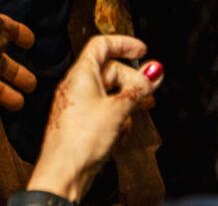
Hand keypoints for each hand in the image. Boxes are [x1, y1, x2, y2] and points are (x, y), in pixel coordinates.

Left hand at [28, 35, 161, 200]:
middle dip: (131, 80)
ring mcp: (77, 106)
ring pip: (108, 93)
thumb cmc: (81, 140)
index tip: (142, 50)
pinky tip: (122, 131)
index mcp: (81, 74)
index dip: (124, 43)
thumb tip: (154, 70)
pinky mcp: (80, 124)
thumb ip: (138, 89)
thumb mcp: (118, 109)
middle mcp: (77, 87)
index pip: (102, 44)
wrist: (63, 174)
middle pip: (109, 71)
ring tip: (140, 110)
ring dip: (127, 101)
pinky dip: (117, 117)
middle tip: (148, 90)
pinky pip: (103, 112)